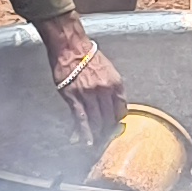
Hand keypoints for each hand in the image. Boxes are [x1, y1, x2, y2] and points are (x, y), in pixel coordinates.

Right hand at [35, 13, 128, 137]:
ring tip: (94, 143)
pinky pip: (81, 119)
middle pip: (109, 118)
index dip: (117, 121)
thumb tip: (111, 104)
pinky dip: (84, 132)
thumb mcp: (108, 70)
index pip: (121, 109)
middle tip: (103, 139)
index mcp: (116, 84)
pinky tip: (85, 141)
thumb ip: (111, 88)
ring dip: (95, 134)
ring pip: (96, 121)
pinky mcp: (74, 98)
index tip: (113, 126)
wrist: (70, 47)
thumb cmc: (88, 56)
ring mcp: (89, 95)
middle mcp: (105, 90)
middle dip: (106, 131)